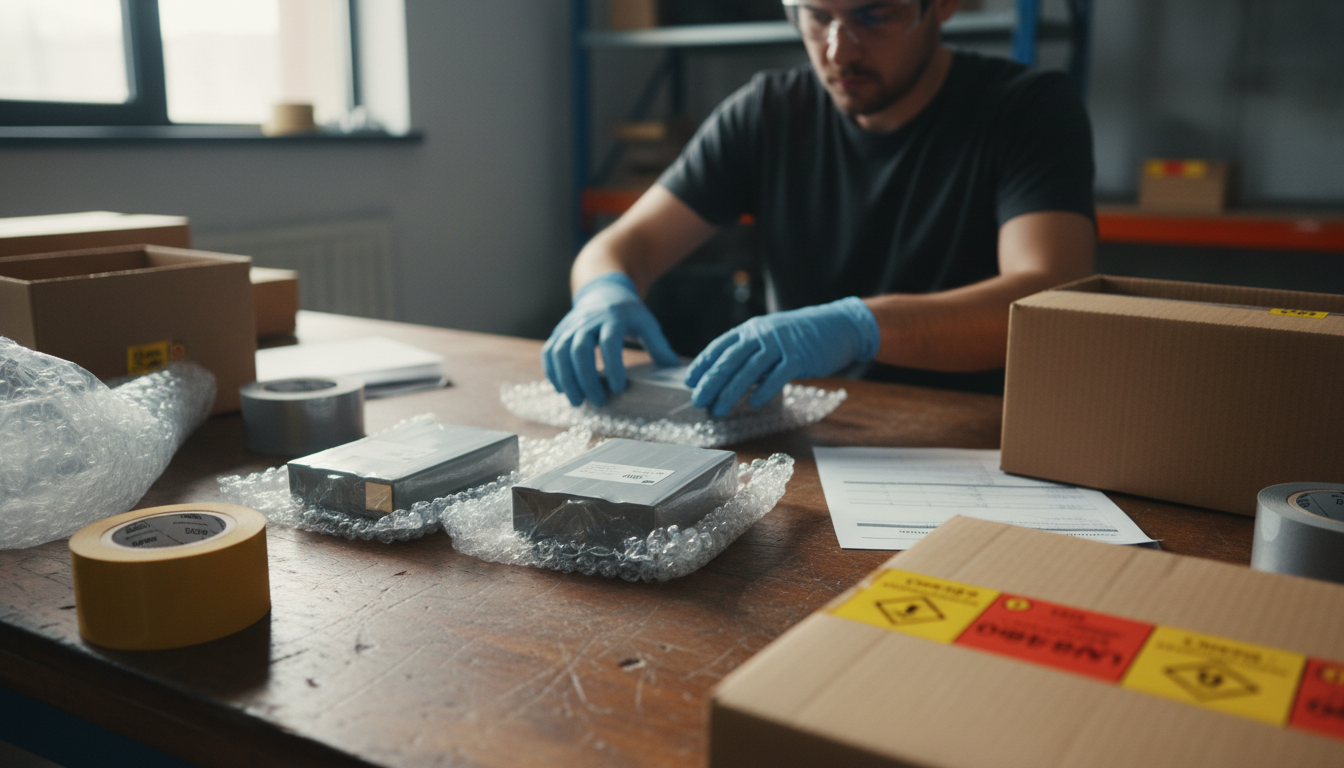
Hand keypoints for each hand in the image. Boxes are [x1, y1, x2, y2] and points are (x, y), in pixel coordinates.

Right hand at [542, 272, 679, 406]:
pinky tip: (562, 390)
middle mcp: (588, 321)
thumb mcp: (646, 323)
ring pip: (560, 352)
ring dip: (567, 379)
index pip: (609, 342)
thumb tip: (675, 368)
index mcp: (612, 318)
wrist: (603, 291)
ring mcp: (570, 326)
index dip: (613, 366)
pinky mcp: (559, 333)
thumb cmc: (628, 312)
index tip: (619, 388)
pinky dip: (552, 372)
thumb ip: (658, 345)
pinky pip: (550, 352)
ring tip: (577, 401)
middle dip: (587, 378)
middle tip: (598, 402)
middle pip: (580, 349)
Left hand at [686, 297, 878, 416]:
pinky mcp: (799, 356)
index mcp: (752, 329)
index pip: (720, 346)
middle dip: (711, 381)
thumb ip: (751, 354)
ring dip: (731, 391)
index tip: (690, 381)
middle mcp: (762, 334)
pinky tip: (753, 404)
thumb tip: (729, 379)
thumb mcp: (771, 337)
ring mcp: (781, 344)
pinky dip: (764, 390)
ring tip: (718, 409)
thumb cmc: (801, 336)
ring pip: (749, 369)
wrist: (839, 325)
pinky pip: (778, 375)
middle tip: (698, 400)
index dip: (703, 364)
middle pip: (730, 359)